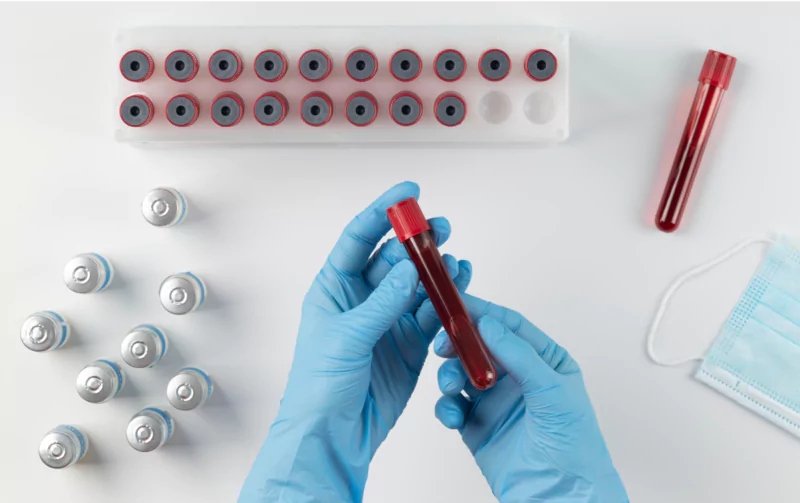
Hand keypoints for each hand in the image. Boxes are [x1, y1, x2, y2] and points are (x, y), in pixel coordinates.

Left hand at [239, 182, 471, 502]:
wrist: (332, 436)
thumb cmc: (319, 386)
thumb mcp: (346, 338)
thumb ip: (381, 304)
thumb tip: (409, 270)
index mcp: (334, 288)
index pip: (359, 238)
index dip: (383, 212)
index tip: (409, 193)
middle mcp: (362, 300)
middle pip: (395, 258)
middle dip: (418, 241)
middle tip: (441, 227)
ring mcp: (387, 322)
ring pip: (418, 286)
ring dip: (438, 272)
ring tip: (457, 262)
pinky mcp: (409, 346)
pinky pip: (432, 317)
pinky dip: (447, 305)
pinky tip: (461, 292)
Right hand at [434, 296, 627, 502]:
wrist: (560, 498)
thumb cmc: (574, 447)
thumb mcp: (553, 392)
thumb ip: (520, 356)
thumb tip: (489, 324)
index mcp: (543, 360)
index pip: (508, 326)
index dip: (481, 312)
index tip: (455, 304)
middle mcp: (517, 376)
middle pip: (478, 345)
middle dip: (458, 343)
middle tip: (443, 344)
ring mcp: (494, 400)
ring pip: (460, 372)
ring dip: (449, 374)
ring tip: (452, 386)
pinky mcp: (476, 425)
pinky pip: (452, 405)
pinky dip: (445, 406)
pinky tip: (452, 415)